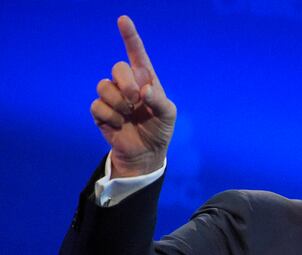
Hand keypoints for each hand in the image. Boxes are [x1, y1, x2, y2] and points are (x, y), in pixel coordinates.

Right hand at [90, 16, 175, 177]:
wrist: (147, 152)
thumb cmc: (159, 130)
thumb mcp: (168, 115)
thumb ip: (159, 100)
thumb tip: (143, 90)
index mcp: (145, 80)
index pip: (137, 54)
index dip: (129, 36)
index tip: (123, 19)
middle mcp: (127, 84)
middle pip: (117, 68)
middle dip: (126, 84)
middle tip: (136, 100)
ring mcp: (112, 97)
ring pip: (103, 86)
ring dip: (118, 102)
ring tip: (128, 114)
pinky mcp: (101, 111)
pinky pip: (98, 106)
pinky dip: (111, 117)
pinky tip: (120, 124)